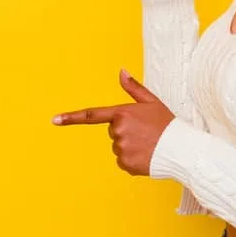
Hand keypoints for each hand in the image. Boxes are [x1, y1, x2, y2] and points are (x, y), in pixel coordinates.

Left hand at [51, 68, 174, 175]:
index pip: (91, 115)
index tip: (54, 120)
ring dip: (130, 146)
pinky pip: (123, 161)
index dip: (71, 117)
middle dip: (126, 132)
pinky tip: (147, 155)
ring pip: (119, 147)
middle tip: (145, 132)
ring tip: (149, 144)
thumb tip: (121, 72)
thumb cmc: (167, 124)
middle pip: (113, 132)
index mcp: (122, 113)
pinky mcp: (125, 164)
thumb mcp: (152, 102)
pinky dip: (133, 160)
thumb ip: (134, 88)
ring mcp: (120, 149)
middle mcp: (118, 131)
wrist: (181, 148)